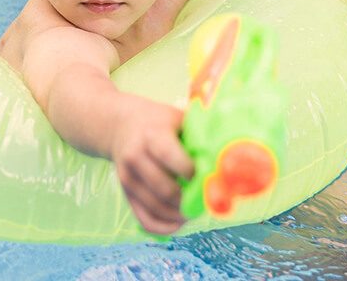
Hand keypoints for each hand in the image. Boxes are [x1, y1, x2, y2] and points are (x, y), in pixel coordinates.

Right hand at [109, 96, 193, 234]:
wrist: (121, 125)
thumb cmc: (158, 122)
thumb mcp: (177, 118)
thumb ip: (198, 135)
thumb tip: (225, 160)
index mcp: (151, 135)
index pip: (171, 157)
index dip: (191, 172)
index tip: (206, 176)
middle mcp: (135, 157)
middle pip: (165, 189)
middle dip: (189, 200)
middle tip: (205, 201)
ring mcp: (127, 177)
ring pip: (156, 208)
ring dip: (180, 216)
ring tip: (195, 211)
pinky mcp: (125, 192)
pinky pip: (144, 219)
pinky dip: (164, 227)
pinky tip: (179, 222)